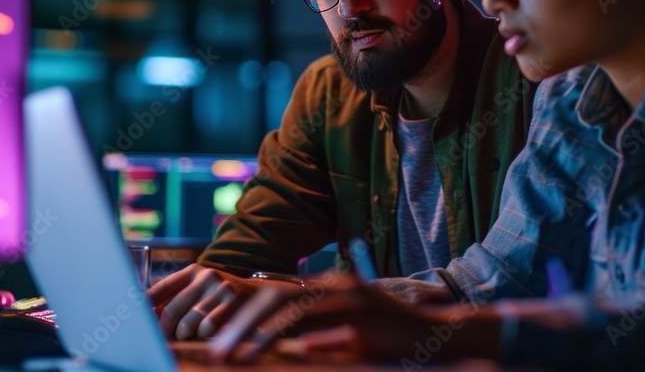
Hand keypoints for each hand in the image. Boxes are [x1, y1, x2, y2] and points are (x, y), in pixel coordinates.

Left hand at [147, 263, 291, 339]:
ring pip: (188, 324)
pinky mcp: (234, 302)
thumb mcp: (203, 289)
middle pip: (171, 312)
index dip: (144, 310)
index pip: (158, 290)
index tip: (137, 324)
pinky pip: (207, 328)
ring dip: (186, 337)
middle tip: (167, 340)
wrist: (263, 293)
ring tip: (191, 337)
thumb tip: (146, 316)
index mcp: (193, 271)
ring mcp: (221, 288)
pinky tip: (208, 336)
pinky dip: (204, 337)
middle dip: (165, 332)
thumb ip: (178, 298)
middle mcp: (206, 276)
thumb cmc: (224, 297)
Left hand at [209, 271, 492, 363]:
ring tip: (234, 357)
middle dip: (239, 326)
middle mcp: (335, 287)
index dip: (239, 314)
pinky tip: (282, 351)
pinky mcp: (366, 318)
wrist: (433, 335)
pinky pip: (329, 327)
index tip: (212, 338)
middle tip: (214, 351)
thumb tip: (285, 341)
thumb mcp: (343, 333)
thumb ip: (314, 332)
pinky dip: (305, 337)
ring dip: (259, 335)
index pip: (273, 296)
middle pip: (275, 300)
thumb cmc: (385, 338)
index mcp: (325, 288)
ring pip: (294, 312)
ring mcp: (351, 300)